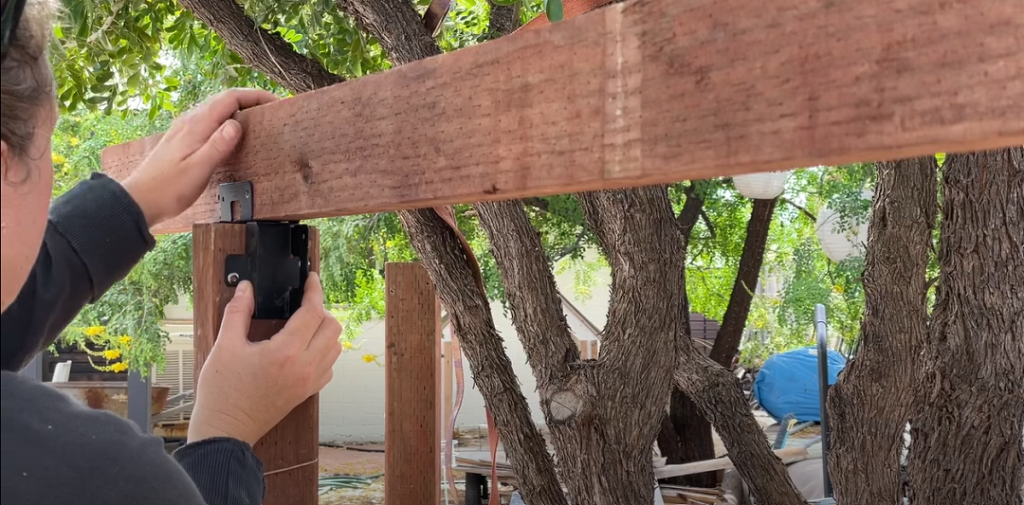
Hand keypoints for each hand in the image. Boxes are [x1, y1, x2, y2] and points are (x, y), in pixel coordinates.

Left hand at [121, 88, 279, 227]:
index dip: (255, 96)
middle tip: (272, 110)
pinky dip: (226, 119)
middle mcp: (190, 121)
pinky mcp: (182, 139)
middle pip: (224, 99)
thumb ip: (218, 145)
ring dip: (238, 108)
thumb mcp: (199, 169)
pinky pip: (209, 120)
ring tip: (257, 119)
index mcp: (196, 125)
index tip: (276, 102)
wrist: (139, 200)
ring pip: (216, 109)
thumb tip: (237, 123)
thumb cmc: (168, 188)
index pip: (230, 98)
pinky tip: (231, 134)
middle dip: (250, 100)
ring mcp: (184, 129)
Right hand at [187, 273, 342, 445]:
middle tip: (302, 304)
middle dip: (320, 311)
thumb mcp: (225, 346)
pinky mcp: (306, 393)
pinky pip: (329, 367)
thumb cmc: (222, 393)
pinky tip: (304, 348)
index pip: (313, 312)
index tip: (311, 279)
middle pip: (332, 328)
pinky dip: (324, 352)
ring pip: (335, 347)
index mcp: (285, 353)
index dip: (314, 291)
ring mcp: (308, 382)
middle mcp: (304, 367)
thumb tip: (246, 289)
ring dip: (324, 331)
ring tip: (304, 324)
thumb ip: (237, 312)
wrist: (225, 430)